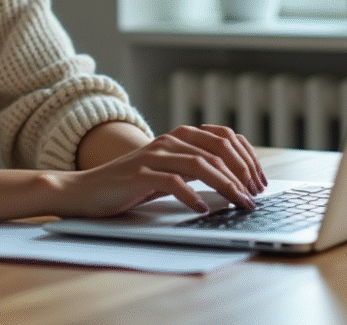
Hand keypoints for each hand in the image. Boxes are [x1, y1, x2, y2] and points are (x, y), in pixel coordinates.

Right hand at [55, 125, 267, 217]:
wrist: (86, 190)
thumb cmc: (130, 184)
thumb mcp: (168, 172)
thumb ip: (194, 168)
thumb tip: (234, 179)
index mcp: (179, 136)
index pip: (224, 137)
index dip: (247, 157)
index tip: (260, 181)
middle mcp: (168, 140)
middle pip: (218, 150)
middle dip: (243, 173)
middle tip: (254, 196)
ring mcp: (153, 155)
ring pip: (201, 165)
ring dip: (226, 187)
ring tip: (240, 204)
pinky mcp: (139, 174)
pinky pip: (172, 181)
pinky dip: (192, 195)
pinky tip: (201, 210)